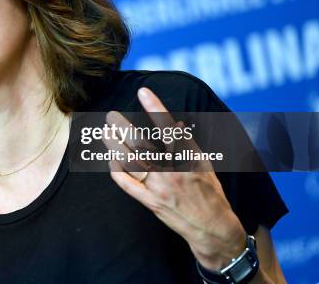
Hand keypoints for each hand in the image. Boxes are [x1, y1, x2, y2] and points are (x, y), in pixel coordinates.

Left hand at [107, 87, 246, 270]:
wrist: (212, 228)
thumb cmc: (209, 192)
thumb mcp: (205, 164)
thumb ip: (188, 144)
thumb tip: (175, 124)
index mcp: (188, 159)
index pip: (168, 128)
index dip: (155, 108)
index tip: (143, 92)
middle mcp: (172, 172)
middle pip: (141, 144)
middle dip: (123, 127)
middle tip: (111, 115)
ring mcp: (159, 188)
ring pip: (129, 162)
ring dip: (114, 145)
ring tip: (106, 132)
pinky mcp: (150, 202)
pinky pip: (127, 184)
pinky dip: (116, 169)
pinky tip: (111, 157)